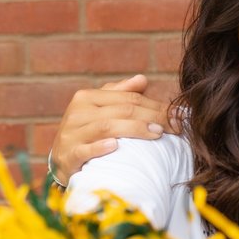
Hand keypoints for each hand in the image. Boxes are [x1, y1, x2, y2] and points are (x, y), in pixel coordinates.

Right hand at [50, 74, 171, 184]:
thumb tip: (142, 79)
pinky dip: (100, 147)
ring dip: (135, 129)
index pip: (129, 98)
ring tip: (157, 134)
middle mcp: (78, 112)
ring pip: (107, 127)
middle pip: (123, 110)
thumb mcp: (101, 109)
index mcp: (88, 97)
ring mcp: (71, 133)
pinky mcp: (68, 154)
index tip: (178, 115)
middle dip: (153, 117)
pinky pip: (85, 150)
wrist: (61, 160)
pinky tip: (115, 146)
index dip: (156, 105)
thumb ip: (120, 94)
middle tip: (175, 126)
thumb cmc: (87, 132)